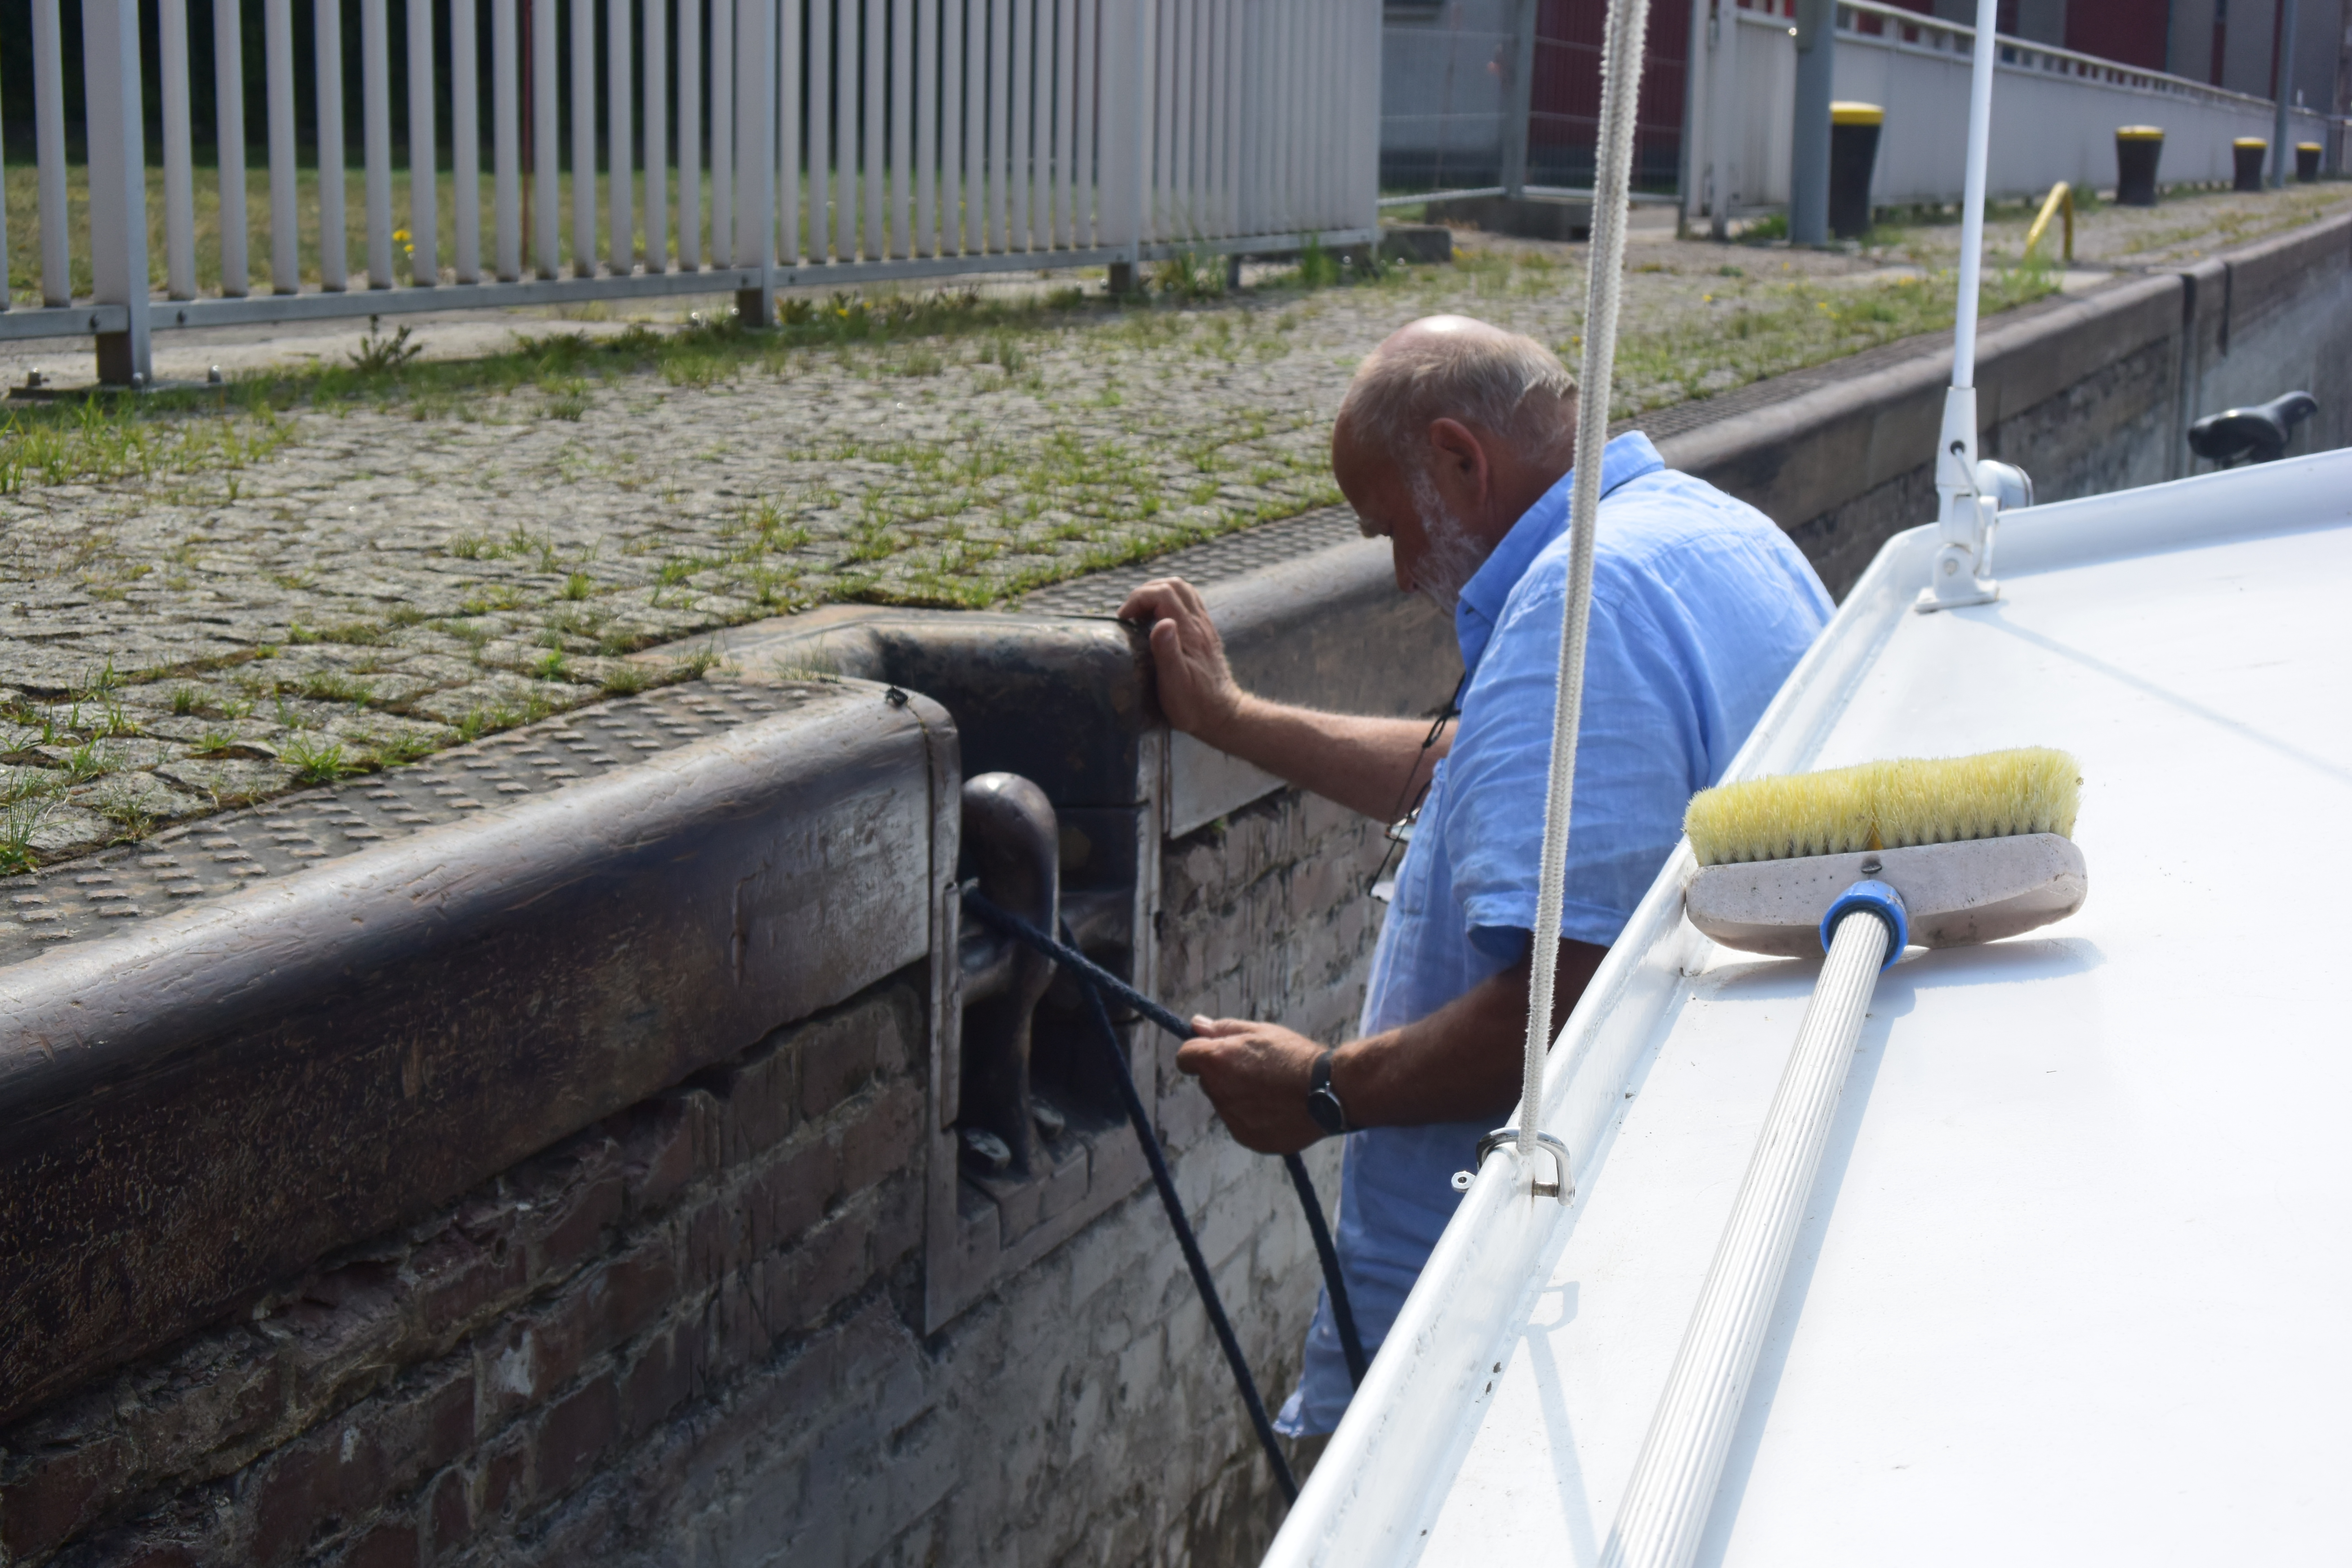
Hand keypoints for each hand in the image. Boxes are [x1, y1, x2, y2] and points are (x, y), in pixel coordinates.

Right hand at [1118, 577, 1244, 742]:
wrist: (1222, 714)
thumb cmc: (1194, 705)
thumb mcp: (1175, 683)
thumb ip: (1167, 651)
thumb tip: (1161, 622)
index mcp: (1190, 632)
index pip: (1163, 594)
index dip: (1138, 599)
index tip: (1124, 619)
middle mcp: (1200, 623)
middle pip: (1174, 585)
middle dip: (1146, 592)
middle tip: (1130, 614)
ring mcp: (1205, 626)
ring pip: (1183, 590)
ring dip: (1158, 594)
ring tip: (1141, 613)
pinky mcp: (1205, 632)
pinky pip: (1189, 602)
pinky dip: (1169, 602)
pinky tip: (1158, 620)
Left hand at [1175, 1016, 1328, 1153]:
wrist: (1328, 1091)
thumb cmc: (1294, 1055)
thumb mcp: (1260, 1031)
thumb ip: (1223, 1029)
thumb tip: (1195, 1026)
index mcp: (1217, 1061)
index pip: (1185, 1057)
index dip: (1198, 1052)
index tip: (1214, 1052)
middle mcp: (1219, 1091)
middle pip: (1207, 1081)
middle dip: (1222, 1074)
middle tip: (1256, 1069)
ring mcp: (1232, 1118)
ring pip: (1224, 1103)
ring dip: (1238, 1095)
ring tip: (1272, 1089)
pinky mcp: (1247, 1137)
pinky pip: (1240, 1124)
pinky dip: (1252, 1116)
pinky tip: (1276, 1107)